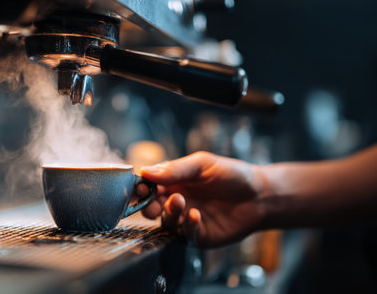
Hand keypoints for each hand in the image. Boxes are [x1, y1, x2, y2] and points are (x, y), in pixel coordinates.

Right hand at [137, 151, 267, 246]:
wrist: (260, 195)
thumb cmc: (232, 175)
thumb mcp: (202, 164)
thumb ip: (175, 169)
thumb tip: (146, 171)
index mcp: (175, 181)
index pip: (149, 185)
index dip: (141, 186)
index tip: (140, 186)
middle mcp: (177, 201)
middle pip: (151, 207)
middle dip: (148, 205)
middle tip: (156, 201)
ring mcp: (186, 219)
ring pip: (166, 222)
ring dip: (169, 213)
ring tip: (180, 202)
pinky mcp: (198, 235)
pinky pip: (185, 235)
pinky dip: (186, 226)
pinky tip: (195, 216)